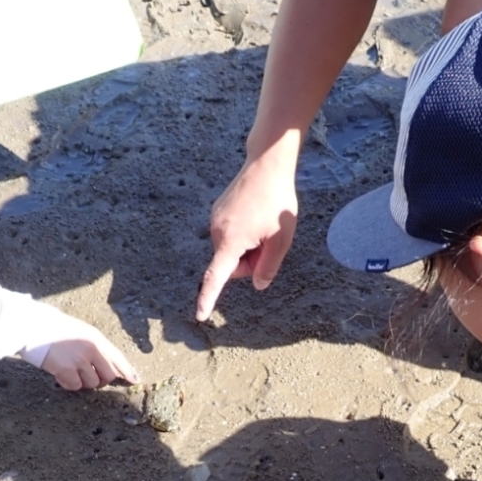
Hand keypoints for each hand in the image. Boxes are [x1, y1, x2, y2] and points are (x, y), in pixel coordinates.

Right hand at [39, 324, 138, 390]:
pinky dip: (68, 384)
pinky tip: (61, 374)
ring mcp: (79, 360)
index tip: (134, 380)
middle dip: (101, 380)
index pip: (117, 357)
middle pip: (108, 376)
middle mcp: (91, 349)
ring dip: (82, 381)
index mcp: (96, 338)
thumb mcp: (82, 331)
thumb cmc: (55, 328)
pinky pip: (74, 386)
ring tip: (70, 370)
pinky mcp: (65, 370)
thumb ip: (95, 346)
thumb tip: (107, 365)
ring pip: (91, 383)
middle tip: (88, 376)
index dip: (127, 371)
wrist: (34, 326)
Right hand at [197, 150, 299, 321]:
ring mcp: (215, 220)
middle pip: (230, 265)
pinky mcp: (217, 212)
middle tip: (268, 242)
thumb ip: (269, 266)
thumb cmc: (277, 202)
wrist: (266, 165)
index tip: (200, 315)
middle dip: (248, 262)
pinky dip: (242, 235)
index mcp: (231, 241)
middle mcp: (217, 232)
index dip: (208, 298)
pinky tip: (256, 216)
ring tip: (263, 225)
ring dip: (247, 248)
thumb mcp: (281, 239)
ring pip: (230, 250)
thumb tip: (259, 284)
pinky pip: (229, 236)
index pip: (216, 277)